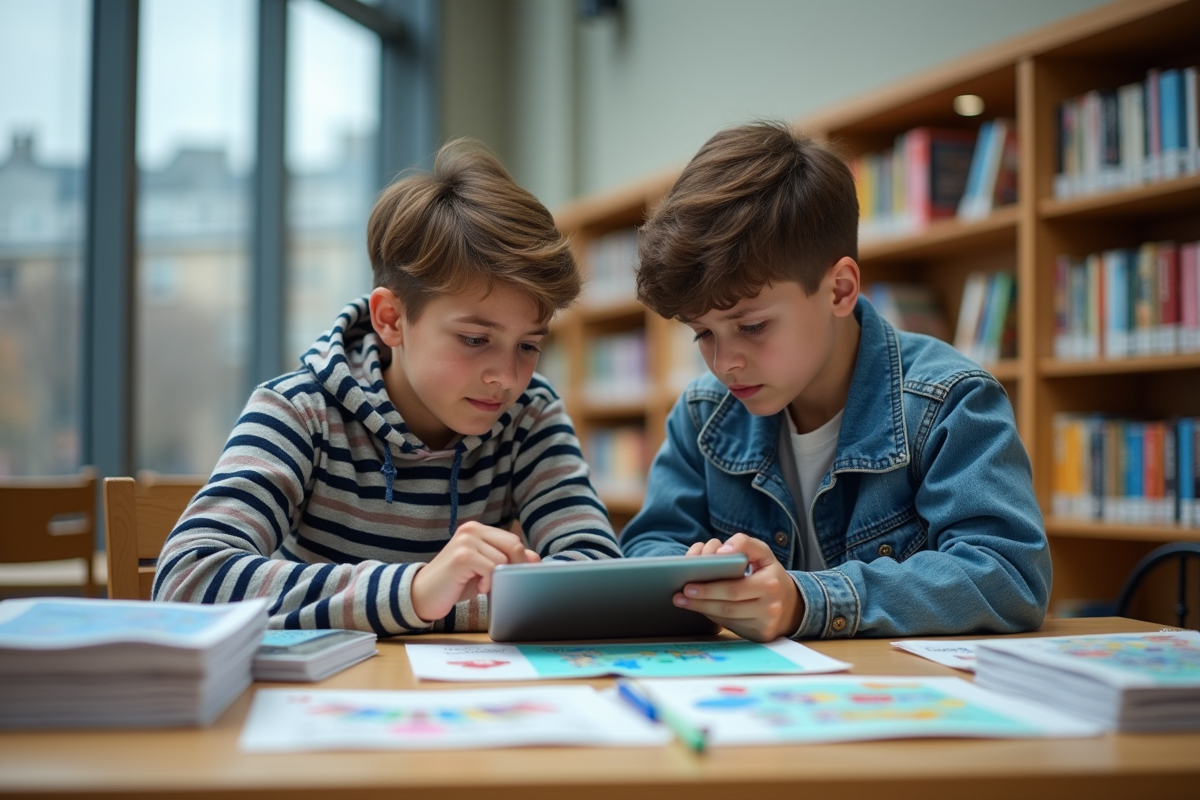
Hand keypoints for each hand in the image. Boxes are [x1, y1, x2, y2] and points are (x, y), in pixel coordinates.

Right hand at [411, 521, 539, 622]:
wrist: (422, 595)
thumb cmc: (455, 583)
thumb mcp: (485, 570)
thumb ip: (507, 560)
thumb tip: (535, 558)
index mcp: (477, 529)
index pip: (512, 539)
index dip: (520, 559)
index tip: (517, 576)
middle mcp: (471, 530)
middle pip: (513, 545)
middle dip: (515, 567)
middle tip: (504, 583)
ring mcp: (466, 541)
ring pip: (503, 559)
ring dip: (499, 578)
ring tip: (485, 586)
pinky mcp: (462, 556)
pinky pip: (492, 568)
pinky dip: (490, 582)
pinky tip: (480, 588)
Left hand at [674, 532, 803, 641]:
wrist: (791, 604)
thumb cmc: (769, 574)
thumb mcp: (763, 553)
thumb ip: (744, 544)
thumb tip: (721, 550)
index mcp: (770, 584)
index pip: (734, 588)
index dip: (710, 588)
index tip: (689, 584)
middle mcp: (770, 607)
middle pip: (727, 607)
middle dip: (701, 600)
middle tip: (680, 594)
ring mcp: (764, 624)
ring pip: (727, 619)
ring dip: (702, 609)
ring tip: (683, 601)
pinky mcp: (759, 636)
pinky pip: (731, 626)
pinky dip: (713, 617)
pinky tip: (700, 608)